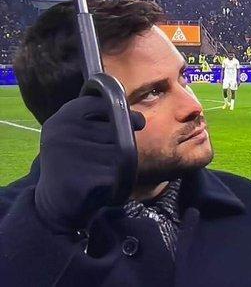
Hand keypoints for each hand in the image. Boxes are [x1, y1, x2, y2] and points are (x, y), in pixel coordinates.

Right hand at [35, 95, 144, 232]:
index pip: (106, 104)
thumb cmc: (79, 162)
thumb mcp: (85, 133)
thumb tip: (140, 119)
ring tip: (98, 173)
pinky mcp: (79, 180)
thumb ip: (110, 119)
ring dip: (118, 166)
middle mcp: (63, 132)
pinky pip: (118, 174)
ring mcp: (69, 156)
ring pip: (122, 153)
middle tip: (97, 161)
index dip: (121, 116)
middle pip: (119, 131)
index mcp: (64, 117)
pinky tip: (99, 186)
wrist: (54, 203)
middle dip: (118, 146)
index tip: (116, 129)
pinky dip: (116, 182)